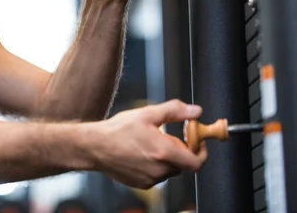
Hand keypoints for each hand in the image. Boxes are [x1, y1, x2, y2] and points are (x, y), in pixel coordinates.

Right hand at [85, 99, 207, 188]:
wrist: (94, 147)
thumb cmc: (117, 130)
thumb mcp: (147, 113)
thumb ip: (175, 111)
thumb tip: (196, 111)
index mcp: (164, 152)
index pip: (197, 161)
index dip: (201, 150)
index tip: (197, 140)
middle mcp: (160, 170)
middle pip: (184, 164)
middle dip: (181, 151)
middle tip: (169, 137)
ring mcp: (151, 179)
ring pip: (170, 170)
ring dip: (167, 158)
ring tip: (150, 143)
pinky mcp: (141, 184)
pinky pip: (157, 176)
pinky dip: (155, 165)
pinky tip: (141, 153)